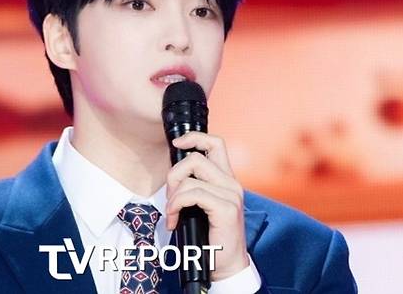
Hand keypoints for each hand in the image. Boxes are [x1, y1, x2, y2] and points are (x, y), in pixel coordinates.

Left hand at [165, 131, 248, 279]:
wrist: (226, 265)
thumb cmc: (210, 236)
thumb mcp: (201, 205)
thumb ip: (194, 185)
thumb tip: (173, 173)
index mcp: (226, 179)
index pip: (215, 143)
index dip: (194, 137)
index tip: (177, 143)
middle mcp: (232, 183)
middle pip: (196, 158)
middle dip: (174, 176)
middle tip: (170, 198)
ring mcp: (231, 195)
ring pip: (190, 178)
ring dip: (172, 197)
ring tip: (172, 213)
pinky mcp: (226, 209)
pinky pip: (192, 194)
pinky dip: (176, 205)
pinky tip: (174, 220)